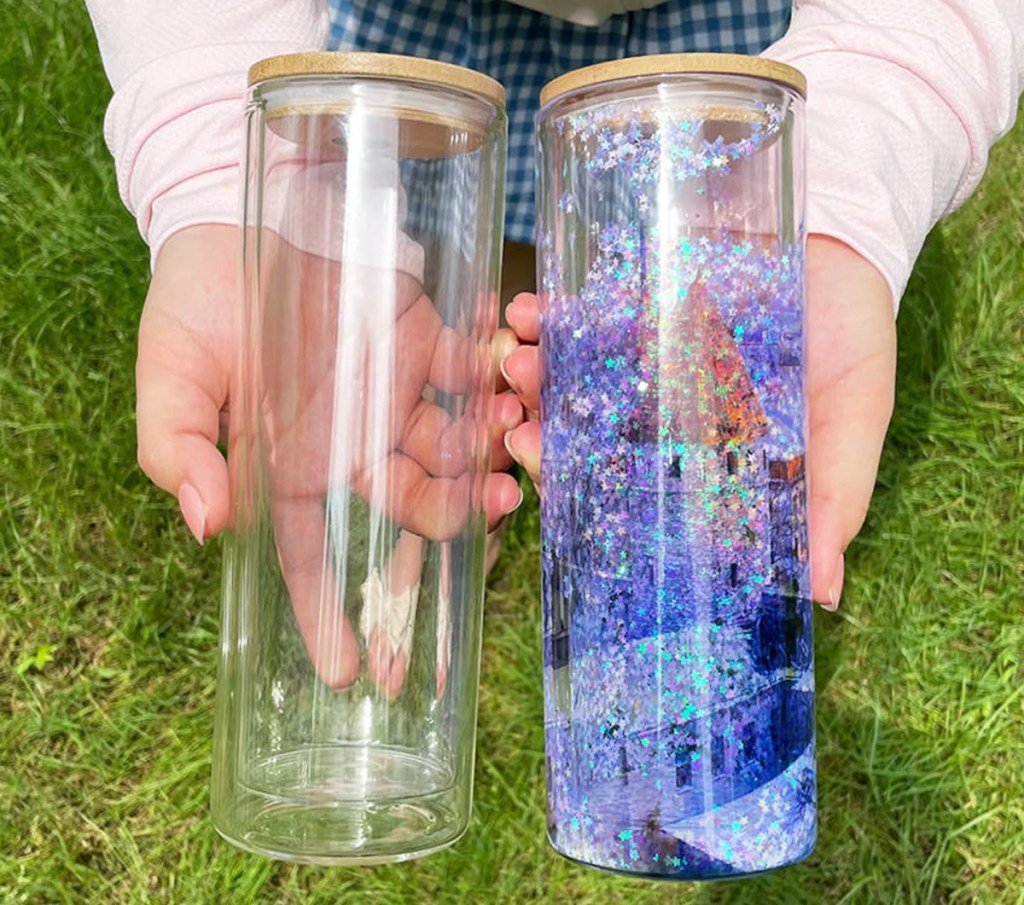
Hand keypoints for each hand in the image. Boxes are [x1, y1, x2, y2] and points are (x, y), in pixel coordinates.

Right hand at [136, 224, 522, 685]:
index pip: (310, 555)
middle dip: (452, 521)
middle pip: (414, 507)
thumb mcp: (171, 377)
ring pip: (457, 450)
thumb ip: (179, 450)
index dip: (328, 613)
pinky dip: (501, 385)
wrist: (242, 213)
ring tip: (506, 447)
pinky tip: (516, 380)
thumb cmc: (198, 300)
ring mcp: (396, 394)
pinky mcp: (429, 341)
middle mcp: (353, 442)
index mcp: (293, 467)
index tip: (351, 672)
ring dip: (488, 457)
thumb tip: (207, 526)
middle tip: (487, 509)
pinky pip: (477, 377)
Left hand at [500, 234, 895, 608]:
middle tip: (516, 422)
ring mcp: (641, 358)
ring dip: (532, 375)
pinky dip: (548, 318)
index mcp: (699, 454)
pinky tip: (527, 312)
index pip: (629, 485)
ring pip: (569, 378)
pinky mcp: (636, 305)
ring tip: (515, 359)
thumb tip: (825, 595)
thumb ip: (835, 497)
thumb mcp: (854, 419)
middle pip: (584, 435)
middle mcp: (660, 413)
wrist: (847, 239)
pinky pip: (579, 316)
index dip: (579, 484)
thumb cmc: (853, 337)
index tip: (541, 465)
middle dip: (541, 430)